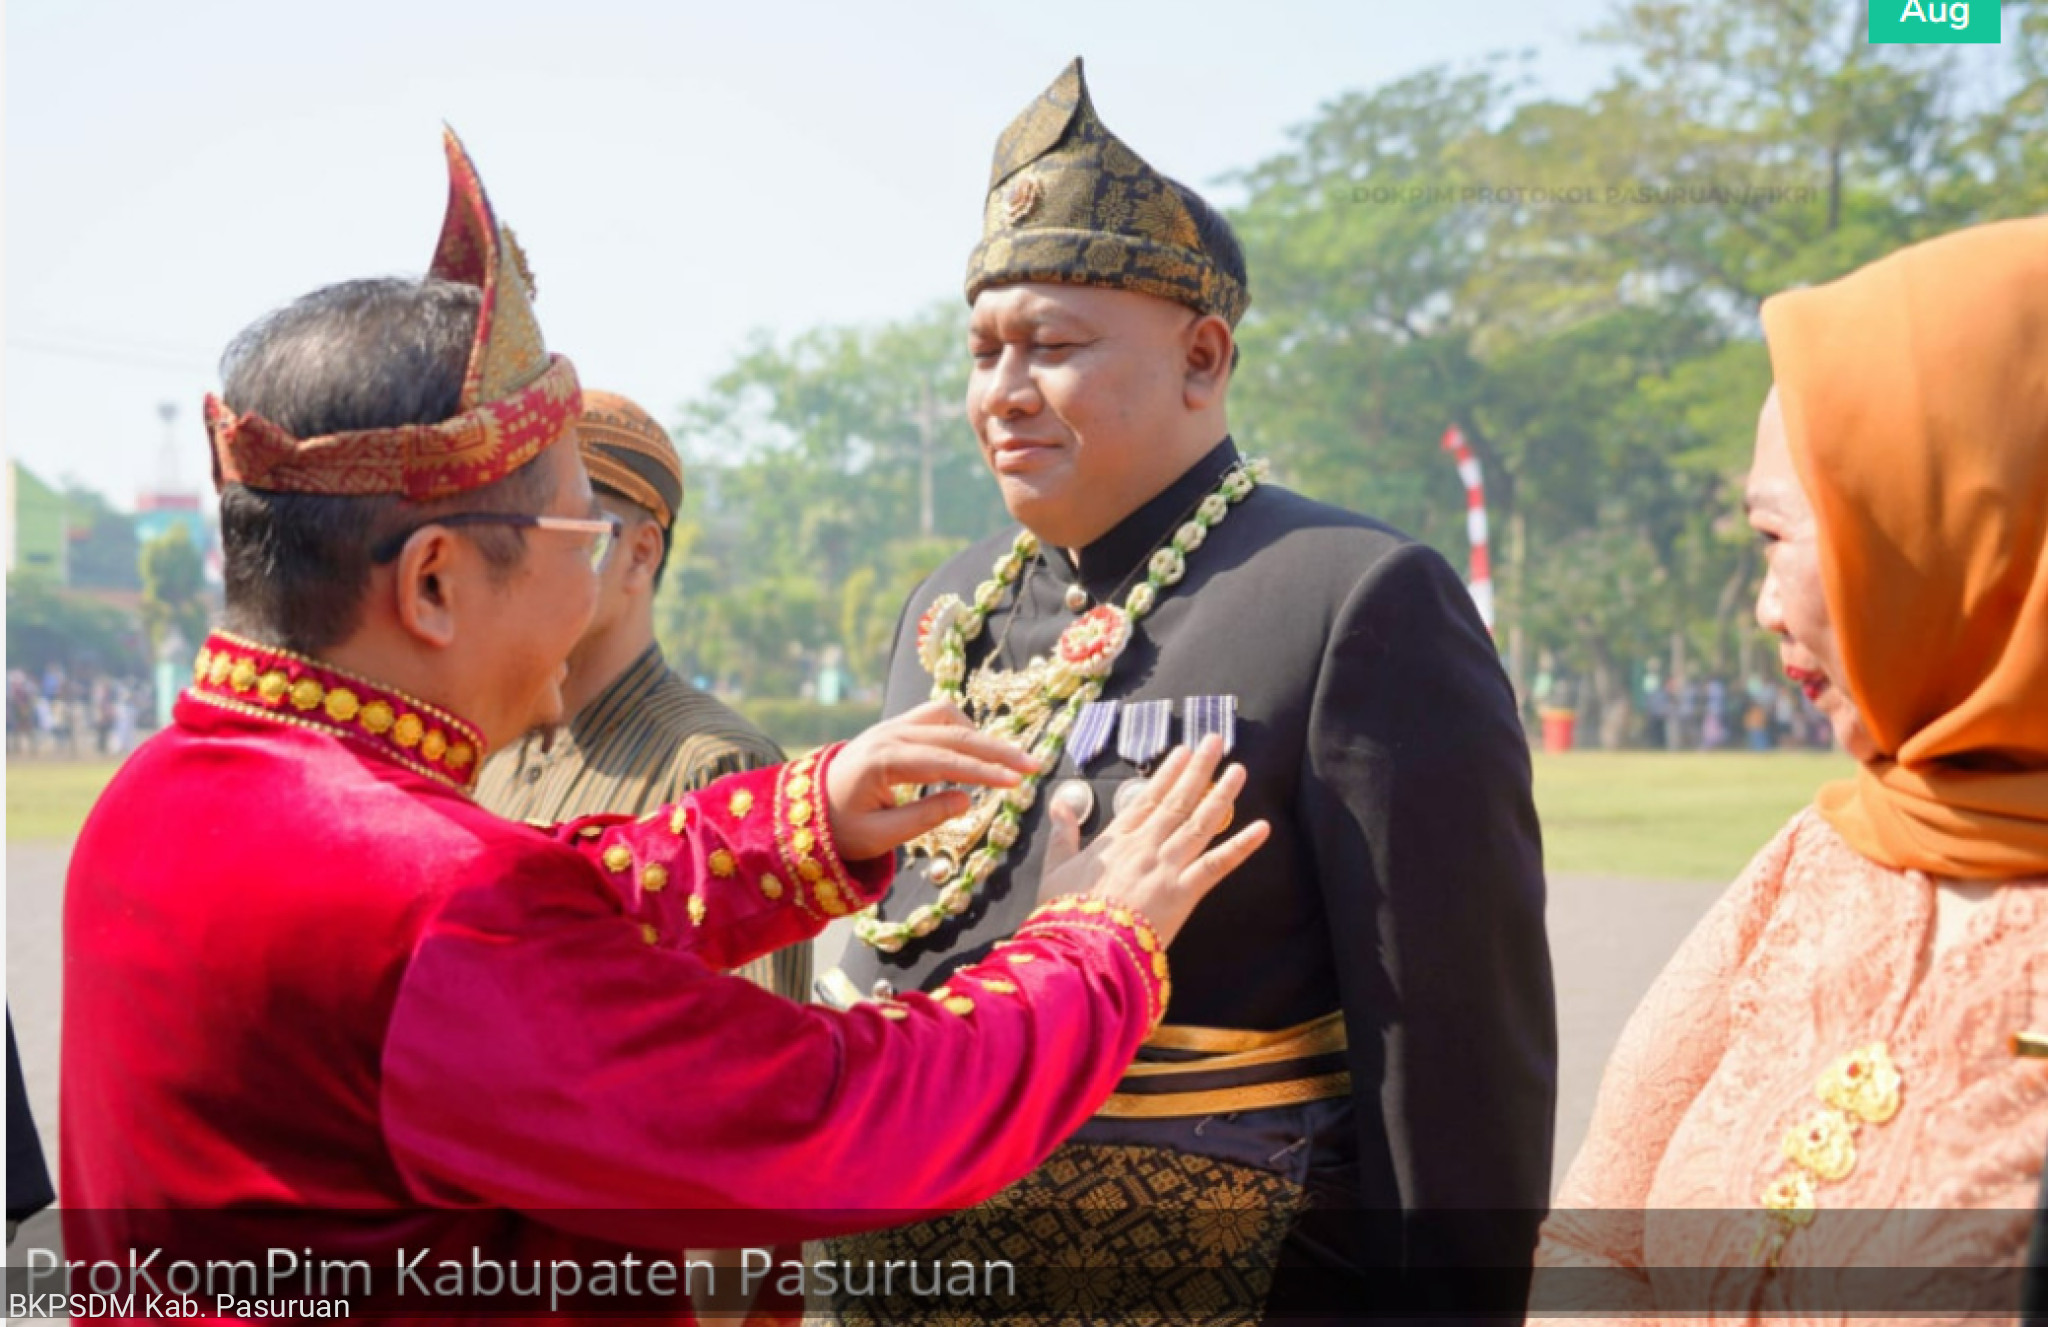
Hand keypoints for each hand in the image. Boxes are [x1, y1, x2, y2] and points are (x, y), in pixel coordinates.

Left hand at [825, 700, 1038, 861]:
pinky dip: (960, 728)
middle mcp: (889, 735)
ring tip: (1005, 762)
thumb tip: (967, 800)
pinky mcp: (895, 727)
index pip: (945, 762)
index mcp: (882, 762)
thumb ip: (924, 818)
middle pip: (954, 733)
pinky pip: (934, 715)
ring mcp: (891, 726)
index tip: (1017, 782)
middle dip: (997, 750)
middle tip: (1032, 766)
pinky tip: (974, 749)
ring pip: (946, 716)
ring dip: (979, 734)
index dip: (985, 771)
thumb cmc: (841, 828)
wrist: (805, 809)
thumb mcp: (879, 837)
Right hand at [1037, 735, 1267, 947]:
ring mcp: (1167, 867)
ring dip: (1222, 796)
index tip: (1184, 752)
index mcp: (1117, 840)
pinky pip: (1218, 865)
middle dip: (1199, 770)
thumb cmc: (1066, 913)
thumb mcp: (1054, 870)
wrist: (1083, 947)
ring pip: (1200, 823)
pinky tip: (1261, 828)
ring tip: (1239, 770)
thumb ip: (1061, 835)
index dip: (1168, 774)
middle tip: (1215, 742)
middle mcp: (1146, 846)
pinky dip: (1241, 846)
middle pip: (1178, 801)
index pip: (1148, 799)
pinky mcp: (1185, 892)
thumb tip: (1059, 804)